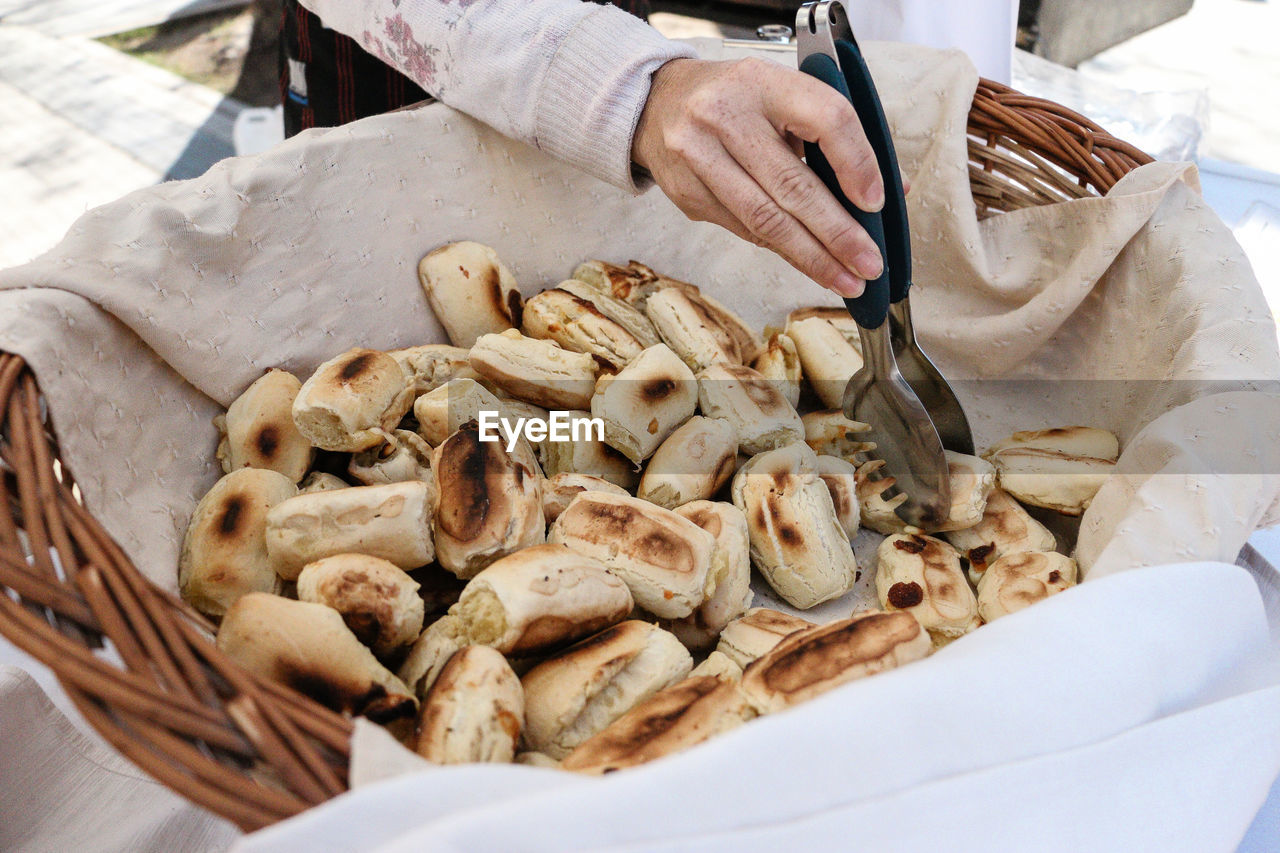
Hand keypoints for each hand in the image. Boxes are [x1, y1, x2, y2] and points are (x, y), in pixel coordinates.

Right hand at [632, 57, 884, 298]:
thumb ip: (833, 134)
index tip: (875, 203)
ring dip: (810, 256)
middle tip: (868, 264)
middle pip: (793, 186)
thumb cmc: (736, 99)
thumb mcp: (783, 94)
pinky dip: (780, 248)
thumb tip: (886, 192)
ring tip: (844, 278)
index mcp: (763, 83)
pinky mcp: (687, 193)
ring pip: (765, 220)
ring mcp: (699, 157)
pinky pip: (743, 229)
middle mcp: (725, 116)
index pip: (826, 120)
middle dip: (837, 234)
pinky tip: (806, 261)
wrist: (658, 103)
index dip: (858, 164)